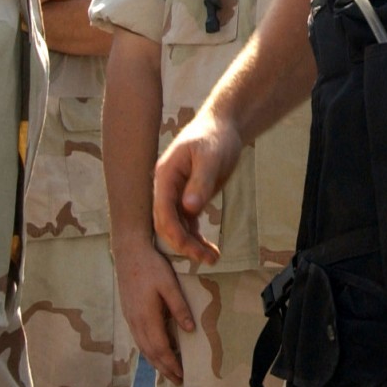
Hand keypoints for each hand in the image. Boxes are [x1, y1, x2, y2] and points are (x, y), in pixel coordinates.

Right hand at [114, 237, 196, 383]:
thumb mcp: (169, 285)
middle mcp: (136, 322)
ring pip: (143, 347)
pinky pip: (139, 339)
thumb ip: (179, 307)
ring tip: (167, 371)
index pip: (160, 348)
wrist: (129, 252)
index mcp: (147, 317)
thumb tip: (189, 330)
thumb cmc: (151, 266)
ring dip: (155, 362)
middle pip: (150, 352)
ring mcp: (130, 318)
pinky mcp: (129, 313)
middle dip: (164, 368)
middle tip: (177, 381)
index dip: (171, 363)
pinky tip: (155, 351)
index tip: (182, 375)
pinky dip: (148, 351)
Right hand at [154, 108, 244, 265]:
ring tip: (213, 258)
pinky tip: (210, 250)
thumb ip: (200, 182)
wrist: (223, 128)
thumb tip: (188, 208)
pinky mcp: (188, 199)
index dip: (175, 232)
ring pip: (177, 227)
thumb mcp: (210, 157)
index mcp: (165, 176)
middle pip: (167, 224)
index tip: (191, 248)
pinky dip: (196, 237)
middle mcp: (166, 188)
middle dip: (184, 244)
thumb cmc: (215, 138)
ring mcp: (176, 195)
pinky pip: (187, 223)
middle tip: (206, 258)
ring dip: (191, 244)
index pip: (163, 211)